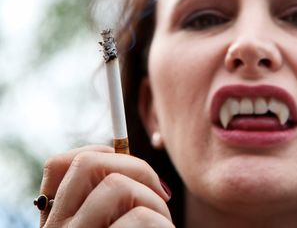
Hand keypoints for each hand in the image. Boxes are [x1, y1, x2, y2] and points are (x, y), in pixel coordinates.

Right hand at [38, 145, 173, 226]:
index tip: (130, 164)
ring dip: (155, 201)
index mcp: (56, 221)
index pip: (58, 164)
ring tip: (164, 224)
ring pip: (118, 186)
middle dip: (137, 166)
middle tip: (162, 193)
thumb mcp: (110, 222)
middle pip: (87, 163)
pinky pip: (141, 218)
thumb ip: (113, 201)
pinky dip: (163, 222)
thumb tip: (144, 162)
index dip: (98, 150)